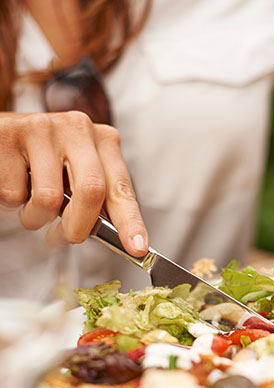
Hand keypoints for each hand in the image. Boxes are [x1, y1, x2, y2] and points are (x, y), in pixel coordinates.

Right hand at [0, 111, 148, 255]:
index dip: (131, 222)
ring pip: (48, 198)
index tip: (138, 248)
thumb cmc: (47, 159)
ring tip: (32, 205)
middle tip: (64, 238)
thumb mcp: (80, 171)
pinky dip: (11, 202)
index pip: (121, 188)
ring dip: (36, 217)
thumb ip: (98, 197)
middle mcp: (78, 129)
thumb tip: (115, 235)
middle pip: (91, 192)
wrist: (4, 133)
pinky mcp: (7, 136)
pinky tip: (14, 182)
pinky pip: (13, 193)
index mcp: (103, 141)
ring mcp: (42, 129)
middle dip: (77, 227)